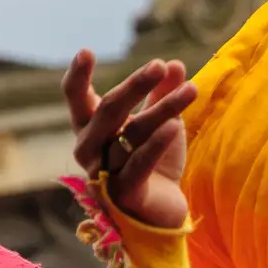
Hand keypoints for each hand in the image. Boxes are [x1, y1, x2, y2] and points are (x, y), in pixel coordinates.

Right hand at [62, 50, 196, 228]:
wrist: (160, 216)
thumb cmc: (153, 165)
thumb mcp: (158, 125)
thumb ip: (161, 95)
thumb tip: (173, 64)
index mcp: (90, 129)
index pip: (76, 99)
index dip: (78, 77)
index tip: (86, 52)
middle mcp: (90, 150)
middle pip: (108, 111)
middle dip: (135, 86)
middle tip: (159, 65)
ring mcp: (104, 173)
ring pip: (132, 133)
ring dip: (164, 108)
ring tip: (192, 90)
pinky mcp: (125, 194)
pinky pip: (140, 163)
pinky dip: (158, 144)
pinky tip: (176, 125)